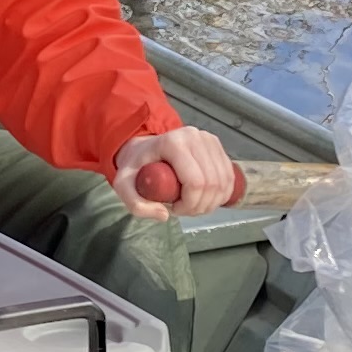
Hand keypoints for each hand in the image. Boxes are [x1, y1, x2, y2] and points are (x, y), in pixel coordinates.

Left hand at [113, 126, 241, 217]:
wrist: (146, 149)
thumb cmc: (137, 167)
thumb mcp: (124, 185)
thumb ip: (136, 204)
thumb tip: (164, 215)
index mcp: (173, 142)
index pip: (195, 181)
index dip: (190, 204)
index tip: (175, 209)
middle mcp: (194, 137)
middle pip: (211, 184)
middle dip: (200, 206)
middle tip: (184, 210)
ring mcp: (208, 139)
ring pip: (223, 182)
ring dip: (211, 202)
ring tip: (193, 204)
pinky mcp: (217, 145)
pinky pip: (228, 177)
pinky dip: (220, 194)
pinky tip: (205, 198)